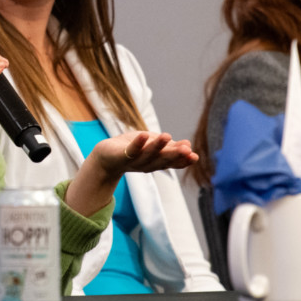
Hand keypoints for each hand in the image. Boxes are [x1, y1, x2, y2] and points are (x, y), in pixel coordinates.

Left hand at [65, 131, 197, 215]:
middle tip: (187, 150)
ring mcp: (133, 161)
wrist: (105, 157)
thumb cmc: (132, 149)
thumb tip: (189, 145)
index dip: (183, 161)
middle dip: (174, 155)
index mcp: (156, 162)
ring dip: (158, 146)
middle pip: (162, 160)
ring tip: (167, 136)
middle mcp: (146, 164)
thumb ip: (168, 147)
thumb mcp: (152, 146)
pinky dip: (137, 143)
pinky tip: (144, 135)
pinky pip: (130, 149)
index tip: (195, 157)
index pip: (171, 162)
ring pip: (147, 155)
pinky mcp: (121, 156)